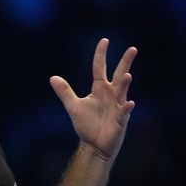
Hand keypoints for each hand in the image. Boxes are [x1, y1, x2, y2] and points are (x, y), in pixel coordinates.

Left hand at [50, 38, 137, 159]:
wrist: (93, 145)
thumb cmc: (87, 125)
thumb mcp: (74, 107)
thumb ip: (65, 92)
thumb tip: (53, 77)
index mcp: (100, 89)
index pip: (100, 68)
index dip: (101, 55)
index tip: (104, 41)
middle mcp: (111, 95)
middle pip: (119, 75)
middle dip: (125, 62)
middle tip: (132, 49)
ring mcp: (117, 106)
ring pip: (123, 92)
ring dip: (125, 84)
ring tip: (127, 76)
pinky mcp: (120, 120)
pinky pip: (124, 112)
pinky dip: (126, 108)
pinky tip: (130, 103)